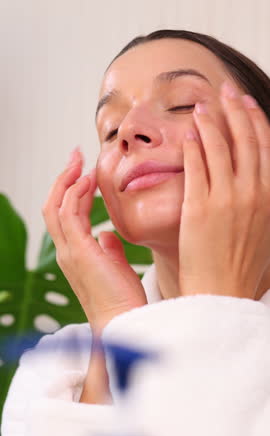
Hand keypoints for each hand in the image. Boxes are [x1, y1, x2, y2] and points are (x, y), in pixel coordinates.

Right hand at [42, 148, 146, 333]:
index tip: (86, 171)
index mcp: (75, 253)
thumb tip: (108, 234)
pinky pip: (69, 215)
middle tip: (76, 157)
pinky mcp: (78, 252)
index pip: (65, 214)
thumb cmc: (123, 298)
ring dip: (67, 181)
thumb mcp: (116, 266)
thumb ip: (109, 249)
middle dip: (64, 178)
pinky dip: (74, 195)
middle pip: (53, 206)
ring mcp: (69, 251)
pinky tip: (88, 180)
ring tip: (80, 161)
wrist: (125, 321)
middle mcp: (66, 251)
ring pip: (56, 207)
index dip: (72, 190)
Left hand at [179, 81, 269, 298]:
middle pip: (245, 140)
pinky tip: (188, 134)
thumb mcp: (264, 232)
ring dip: (211, 121)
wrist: (223, 293)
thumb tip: (258, 184)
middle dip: (235, 110)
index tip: (246, 103)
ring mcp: (227, 199)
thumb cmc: (242, 268)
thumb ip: (262, 204)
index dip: (255, 121)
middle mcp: (254, 193)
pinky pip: (196, 168)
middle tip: (225, 89)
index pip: (265, 147)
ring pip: (220, 148)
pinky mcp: (200, 208)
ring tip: (201, 105)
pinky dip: (194, 147)